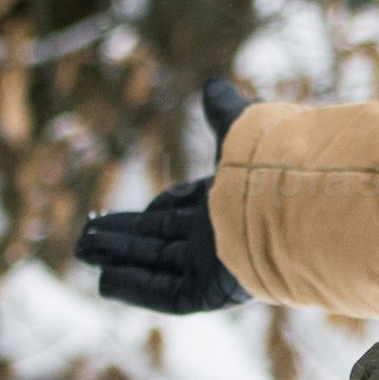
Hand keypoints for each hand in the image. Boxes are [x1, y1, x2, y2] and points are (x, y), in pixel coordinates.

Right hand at [73, 81, 255, 314]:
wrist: (295, 206)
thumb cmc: (272, 165)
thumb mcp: (240, 130)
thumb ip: (224, 112)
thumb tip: (213, 85)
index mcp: (227, 202)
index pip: (178, 210)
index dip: (148, 211)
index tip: (112, 215)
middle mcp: (219, 237)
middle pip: (160, 240)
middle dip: (122, 239)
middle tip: (84, 239)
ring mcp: (214, 267)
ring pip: (157, 265)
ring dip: (119, 260)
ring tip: (82, 253)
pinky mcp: (211, 292)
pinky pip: (167, 294)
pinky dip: (135, 288)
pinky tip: (104, 282)